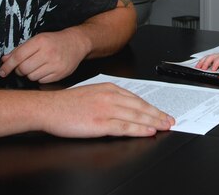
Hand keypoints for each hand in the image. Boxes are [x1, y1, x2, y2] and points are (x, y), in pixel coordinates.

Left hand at [0, 31, 87, 82]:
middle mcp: (48, 52)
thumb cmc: (55, 41)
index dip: (7, 66)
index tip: (2, 72)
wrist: (77, 43)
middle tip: (24, 66)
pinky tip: (46, 70)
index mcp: (40, 41)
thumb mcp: (37, 40)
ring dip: (31, 74)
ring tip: (38, 66)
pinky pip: (42, 81)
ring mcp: (55, 64)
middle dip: (20, 70)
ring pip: (32, 76)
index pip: (18, 57)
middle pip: (23, 69)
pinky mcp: (60, 73)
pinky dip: (40, 77)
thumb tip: (5, 60)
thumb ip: (20, 50)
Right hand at [42, 83, 174, 137]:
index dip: (152, 107)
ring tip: (165, 126)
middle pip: (141, 107)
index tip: (162, 112)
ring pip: (136, 116)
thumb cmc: (66, 103)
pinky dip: (139, 129)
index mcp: (109, 88)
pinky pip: (125, 127)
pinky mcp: (100, 123)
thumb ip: (109, 98)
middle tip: (170, 120)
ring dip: (154, 122)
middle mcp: (110, 96)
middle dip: (158, 114)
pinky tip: (148, 131)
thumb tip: (126, 107)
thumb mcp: (92, 93)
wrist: (48, 108)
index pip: (137, 98)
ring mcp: (106, 109)